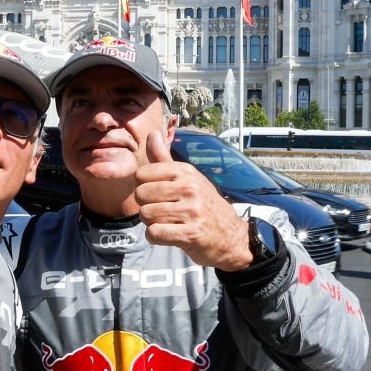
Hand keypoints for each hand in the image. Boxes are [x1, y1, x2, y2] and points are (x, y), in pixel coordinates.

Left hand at [133, 129, 253, 271]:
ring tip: (168, 222)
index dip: (144, 186)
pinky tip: (169, 234)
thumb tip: (152, 133)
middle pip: (140, 195)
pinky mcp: (190, 234)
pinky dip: (156, 237)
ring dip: (151, 223)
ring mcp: (191, 211)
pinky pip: (154, 233)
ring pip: (146, 215)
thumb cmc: (203, 205)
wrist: (230, 236)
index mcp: (186, 172)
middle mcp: (189, 188)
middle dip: (146, 206)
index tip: (158, 194)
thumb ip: (164, 158)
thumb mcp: (188, 178)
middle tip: (163, 211)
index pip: (141, 174)